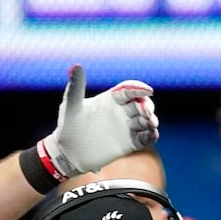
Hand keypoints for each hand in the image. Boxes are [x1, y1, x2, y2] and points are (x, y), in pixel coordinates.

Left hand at [40, 65, 158, 177]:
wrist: (69, 153)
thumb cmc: (68, 127)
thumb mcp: (71, 105)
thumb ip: (76, 86)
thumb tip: (76, 65)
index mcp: (110, 100)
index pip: (129, 90)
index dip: (139, 89)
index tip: (148, 90)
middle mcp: (121, 112)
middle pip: (142, 104)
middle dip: (148, 106)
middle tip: (146, 112)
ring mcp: (127, 128)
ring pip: (147, 120)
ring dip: (152, 120)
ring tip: (150, 124)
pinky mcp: (131, 143)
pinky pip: (146, 137)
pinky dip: (151, 135)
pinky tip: (151, 134)